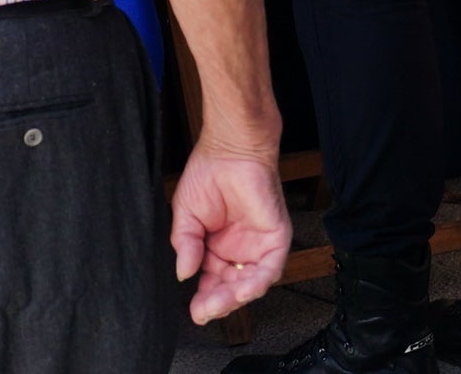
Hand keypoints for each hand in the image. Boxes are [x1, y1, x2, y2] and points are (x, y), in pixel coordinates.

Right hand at [170, 148, 290, 323]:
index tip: (193, 312)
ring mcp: (258, 247)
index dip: (204, 298)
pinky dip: (256, 282)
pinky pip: (270, 269)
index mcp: (216, 248)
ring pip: (251, 284)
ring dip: (235, 297)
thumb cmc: (207, 175)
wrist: (228, 149)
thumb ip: (186, 244)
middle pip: (231, 288)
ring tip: (217, 303)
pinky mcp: (276, 239)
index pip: (212, 281)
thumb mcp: (186, 215)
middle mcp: (239, 252)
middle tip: (203, 311)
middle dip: (217, 302)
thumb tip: (184, 273)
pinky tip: (241, 290)